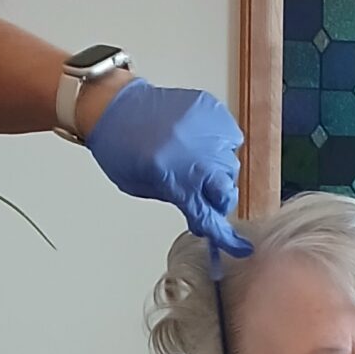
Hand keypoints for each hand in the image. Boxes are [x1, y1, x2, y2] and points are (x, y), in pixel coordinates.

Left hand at [84, 80, 249, 252]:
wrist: (115, 106)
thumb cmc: (120, 146)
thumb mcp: (141, 186)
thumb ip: (177, 198)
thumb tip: (202, 211)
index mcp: (173, 178)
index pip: (207, 215)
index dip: (224, 235)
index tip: (240, 247)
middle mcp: (195, 154)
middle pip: (226, 190)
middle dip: (219, 199)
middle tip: (203, 194)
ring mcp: (206, 129)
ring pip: (231, 164)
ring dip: (217, 171)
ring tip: (193, 159)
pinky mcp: (211, 110)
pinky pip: (230, 136)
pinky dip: (219, 144)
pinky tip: (199, 142)